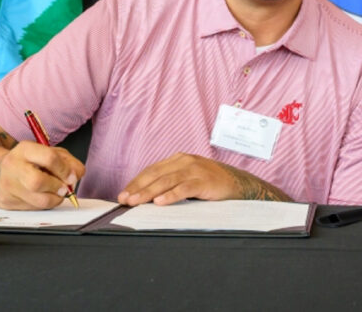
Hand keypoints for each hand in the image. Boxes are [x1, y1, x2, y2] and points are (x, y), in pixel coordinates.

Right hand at [0, 141, 84, 210]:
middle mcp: (12, 166)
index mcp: (25, 149)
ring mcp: (7, 186)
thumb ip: (69, 162)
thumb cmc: (31, 162)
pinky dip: (45, 205)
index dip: (65, 170)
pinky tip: (43, 196)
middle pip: (37, 182)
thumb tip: (76, 176)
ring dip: (55, 199)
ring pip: (38, 201)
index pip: (49, 158)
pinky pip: (34, 209)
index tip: (72, 177)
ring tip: (56, 193)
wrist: (1, 172)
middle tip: (65, 188)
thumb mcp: (52, 153)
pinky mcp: (6, 202)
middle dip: (57, 187)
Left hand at [117, 153, 290, 205]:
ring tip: (135, 202)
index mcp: (178, 160)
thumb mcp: (188, 179)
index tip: (122, 195)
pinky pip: (184, 188)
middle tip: (124, 200)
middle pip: (156, 175)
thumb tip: (145, 197)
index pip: (152, 171)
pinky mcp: (204, 181)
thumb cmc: (211, 184)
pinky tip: (160, 202)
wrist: (239, 184)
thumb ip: (171, 182)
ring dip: (148, 192)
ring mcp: (195, 170)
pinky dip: (171, 195)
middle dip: (138, 188)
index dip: (136, 182)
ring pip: (166, 181)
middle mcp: (185, 161)